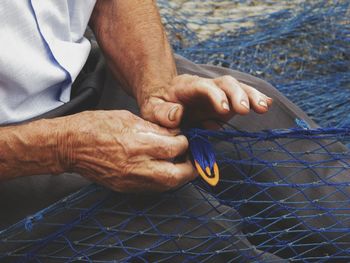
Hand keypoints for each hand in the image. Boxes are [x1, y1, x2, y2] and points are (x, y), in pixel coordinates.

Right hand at [57, 110, 195, 191]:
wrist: (69, 146)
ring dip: (179, 175)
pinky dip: (163, 180)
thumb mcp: (127, 118)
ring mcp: (129, 179)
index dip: (185, 142)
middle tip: (194, 158)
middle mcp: (135, 165)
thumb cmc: (94, 126)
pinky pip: (151, 188)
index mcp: (136, 143)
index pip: (174, 148)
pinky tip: (164, 170)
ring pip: (166, 185)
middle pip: (176, 175)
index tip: (185, 138)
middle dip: (191, 168)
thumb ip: (153, 128)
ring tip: (182, 164)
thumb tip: (172, 134)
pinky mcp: (124, 187)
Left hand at [139, 74, 271, 128]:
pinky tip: (266, 104)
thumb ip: (161, 113)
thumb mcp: (151, 110)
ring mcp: (218, 93)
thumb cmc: (157, 106)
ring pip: (237, 88)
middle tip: (246, 110)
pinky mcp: (225, 102)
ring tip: (263, 107)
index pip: (204, 86)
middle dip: (237, 95)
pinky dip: (254, 99)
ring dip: (251, 96)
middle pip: (225, 83)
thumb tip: (178, 114)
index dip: (215, 96)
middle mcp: (205, 86)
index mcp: (186, 87)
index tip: (224, 110)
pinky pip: (242, 97)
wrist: (164, 100)